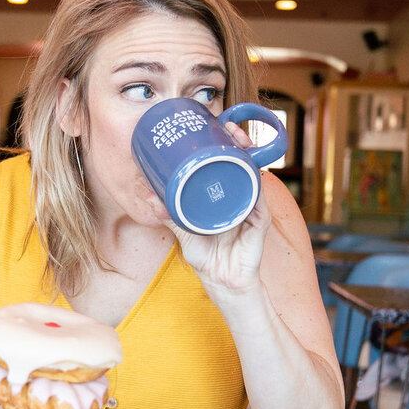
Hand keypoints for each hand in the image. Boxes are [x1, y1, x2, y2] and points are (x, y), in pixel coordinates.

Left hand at [150, 122, 269, 293]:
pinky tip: (250, 169)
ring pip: (254, 173)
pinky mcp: (260, 220)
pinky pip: (258, 197)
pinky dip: (254, 183)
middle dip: (239, 141)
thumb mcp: (183, 231)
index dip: (226, 143)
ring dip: (248, 154)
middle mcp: (241, 197)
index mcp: (225, 196)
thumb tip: (149, 196)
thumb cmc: (207, 257)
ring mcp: (253, 206)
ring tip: (239, 139)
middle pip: (244, 162)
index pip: (228, 163)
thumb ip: (168, 214)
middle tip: (229, 127)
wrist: (223, 283)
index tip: (218, 126)